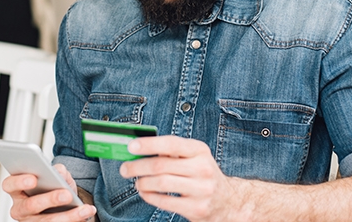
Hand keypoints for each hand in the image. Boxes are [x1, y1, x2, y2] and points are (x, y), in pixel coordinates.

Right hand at [1, 164, 96, 220]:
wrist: (63, 205)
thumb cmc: (53, 188)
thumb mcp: (56, 177)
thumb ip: (57, 171)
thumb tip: (59, 171)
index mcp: (17, 190)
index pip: (9, 185)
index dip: (19, 181)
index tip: (33, 179)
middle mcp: (20, 209)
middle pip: (30, 205)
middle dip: (49, 199)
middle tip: (66, 194)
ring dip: (68, 216)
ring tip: (85, 209)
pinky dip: (74, 220)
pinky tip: (86, 214)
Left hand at [121, 135, 239, 220]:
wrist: (227, 201)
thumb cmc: (202, 176)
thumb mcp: (194, 158)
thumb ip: (172, 152)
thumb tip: (139, 149)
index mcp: (200, 151)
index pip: (171, 143)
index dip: (149, 144)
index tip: (131, 146)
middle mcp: (203, 168)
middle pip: (161, 165)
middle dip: (137, 167)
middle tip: (125, 169)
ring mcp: (201, 189)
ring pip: (161, 183)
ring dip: (142, 183)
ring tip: (138, 183)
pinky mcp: (197, 208)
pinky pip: (164, 201)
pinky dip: (150, 196)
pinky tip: (146, 193)